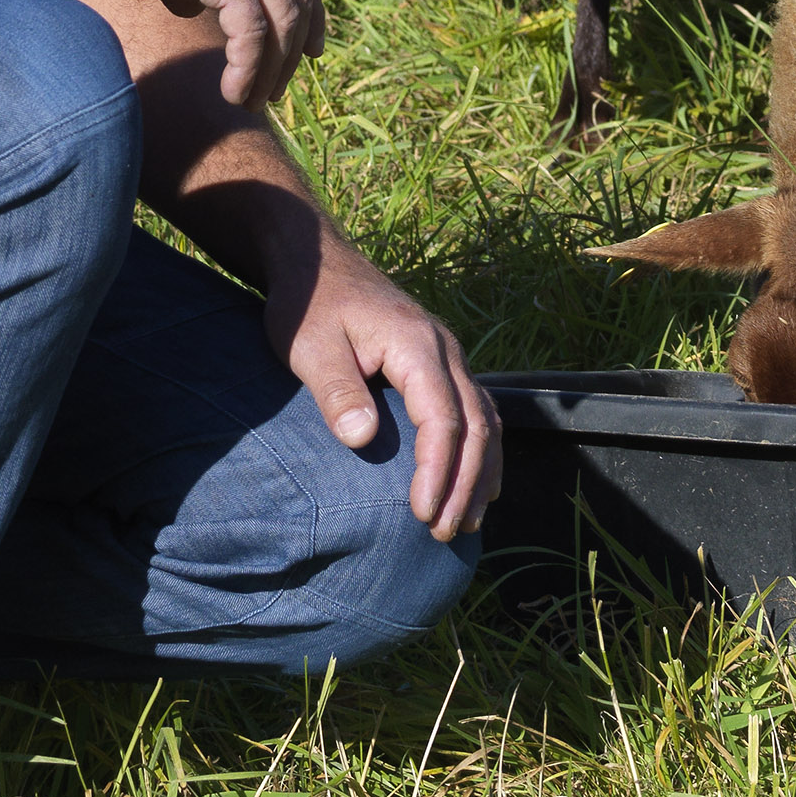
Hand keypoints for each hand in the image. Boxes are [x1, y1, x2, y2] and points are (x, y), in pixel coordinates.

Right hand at [56, 0, 323, 106]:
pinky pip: (253, 33)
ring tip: (253, 102)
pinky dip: (248, 69)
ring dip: (272, 70)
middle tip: (279, 87)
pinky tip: (232, 93)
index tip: (313, 47)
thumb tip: (192, 9)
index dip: (312, 10)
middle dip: (296, 49)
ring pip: (284, 22)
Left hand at [264, 232, 503, 543]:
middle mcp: (445, 350)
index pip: (444, 419)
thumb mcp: (309, 346)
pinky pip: (477, 411)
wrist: (317, 263)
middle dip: (466, 484)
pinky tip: (474, 483)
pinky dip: (481, 452)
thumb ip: (336, 391)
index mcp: (416, 345)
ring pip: (486, 419)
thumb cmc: (309, 306)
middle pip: (477, 425)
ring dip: (480, 473)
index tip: (421, 514)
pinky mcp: (439, 365)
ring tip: (464, 522)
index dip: (438, 472)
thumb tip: (362, 439)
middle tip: (444, 533)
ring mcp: (447, 356)